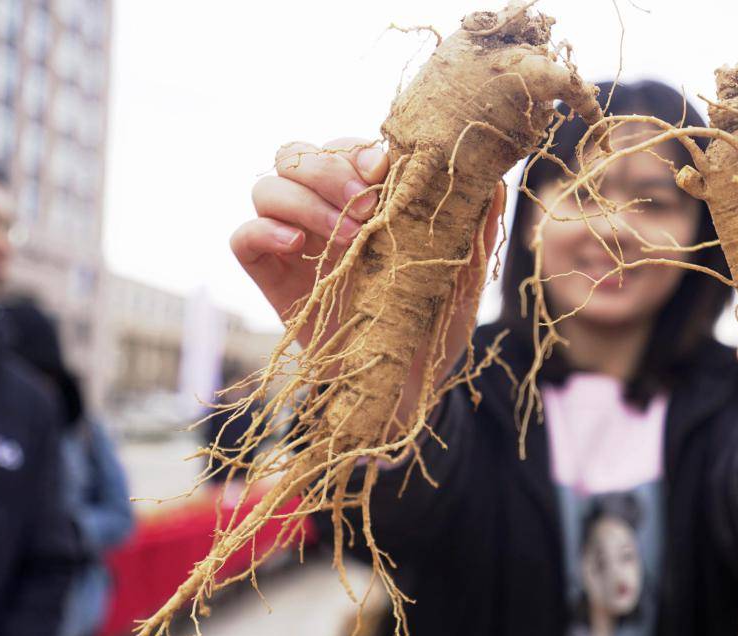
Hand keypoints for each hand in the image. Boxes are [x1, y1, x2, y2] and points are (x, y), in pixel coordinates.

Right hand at [230, 137, 502, 346]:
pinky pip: (243, 237)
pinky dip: (264, 231)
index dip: (359, 148)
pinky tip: (297, 246)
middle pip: (297, 155)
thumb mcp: (462, 276)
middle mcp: (322, 209)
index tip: (386, 167)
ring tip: (349, 237)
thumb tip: (494, 183)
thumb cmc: (430, 323)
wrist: (401, 386)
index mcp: (364, 197)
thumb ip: (474, 229)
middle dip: (330, 168)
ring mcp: (292, 240)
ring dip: (305, 200)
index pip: (346, 147)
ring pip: (268, 186)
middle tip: (366, 205)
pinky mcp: (269, 275)